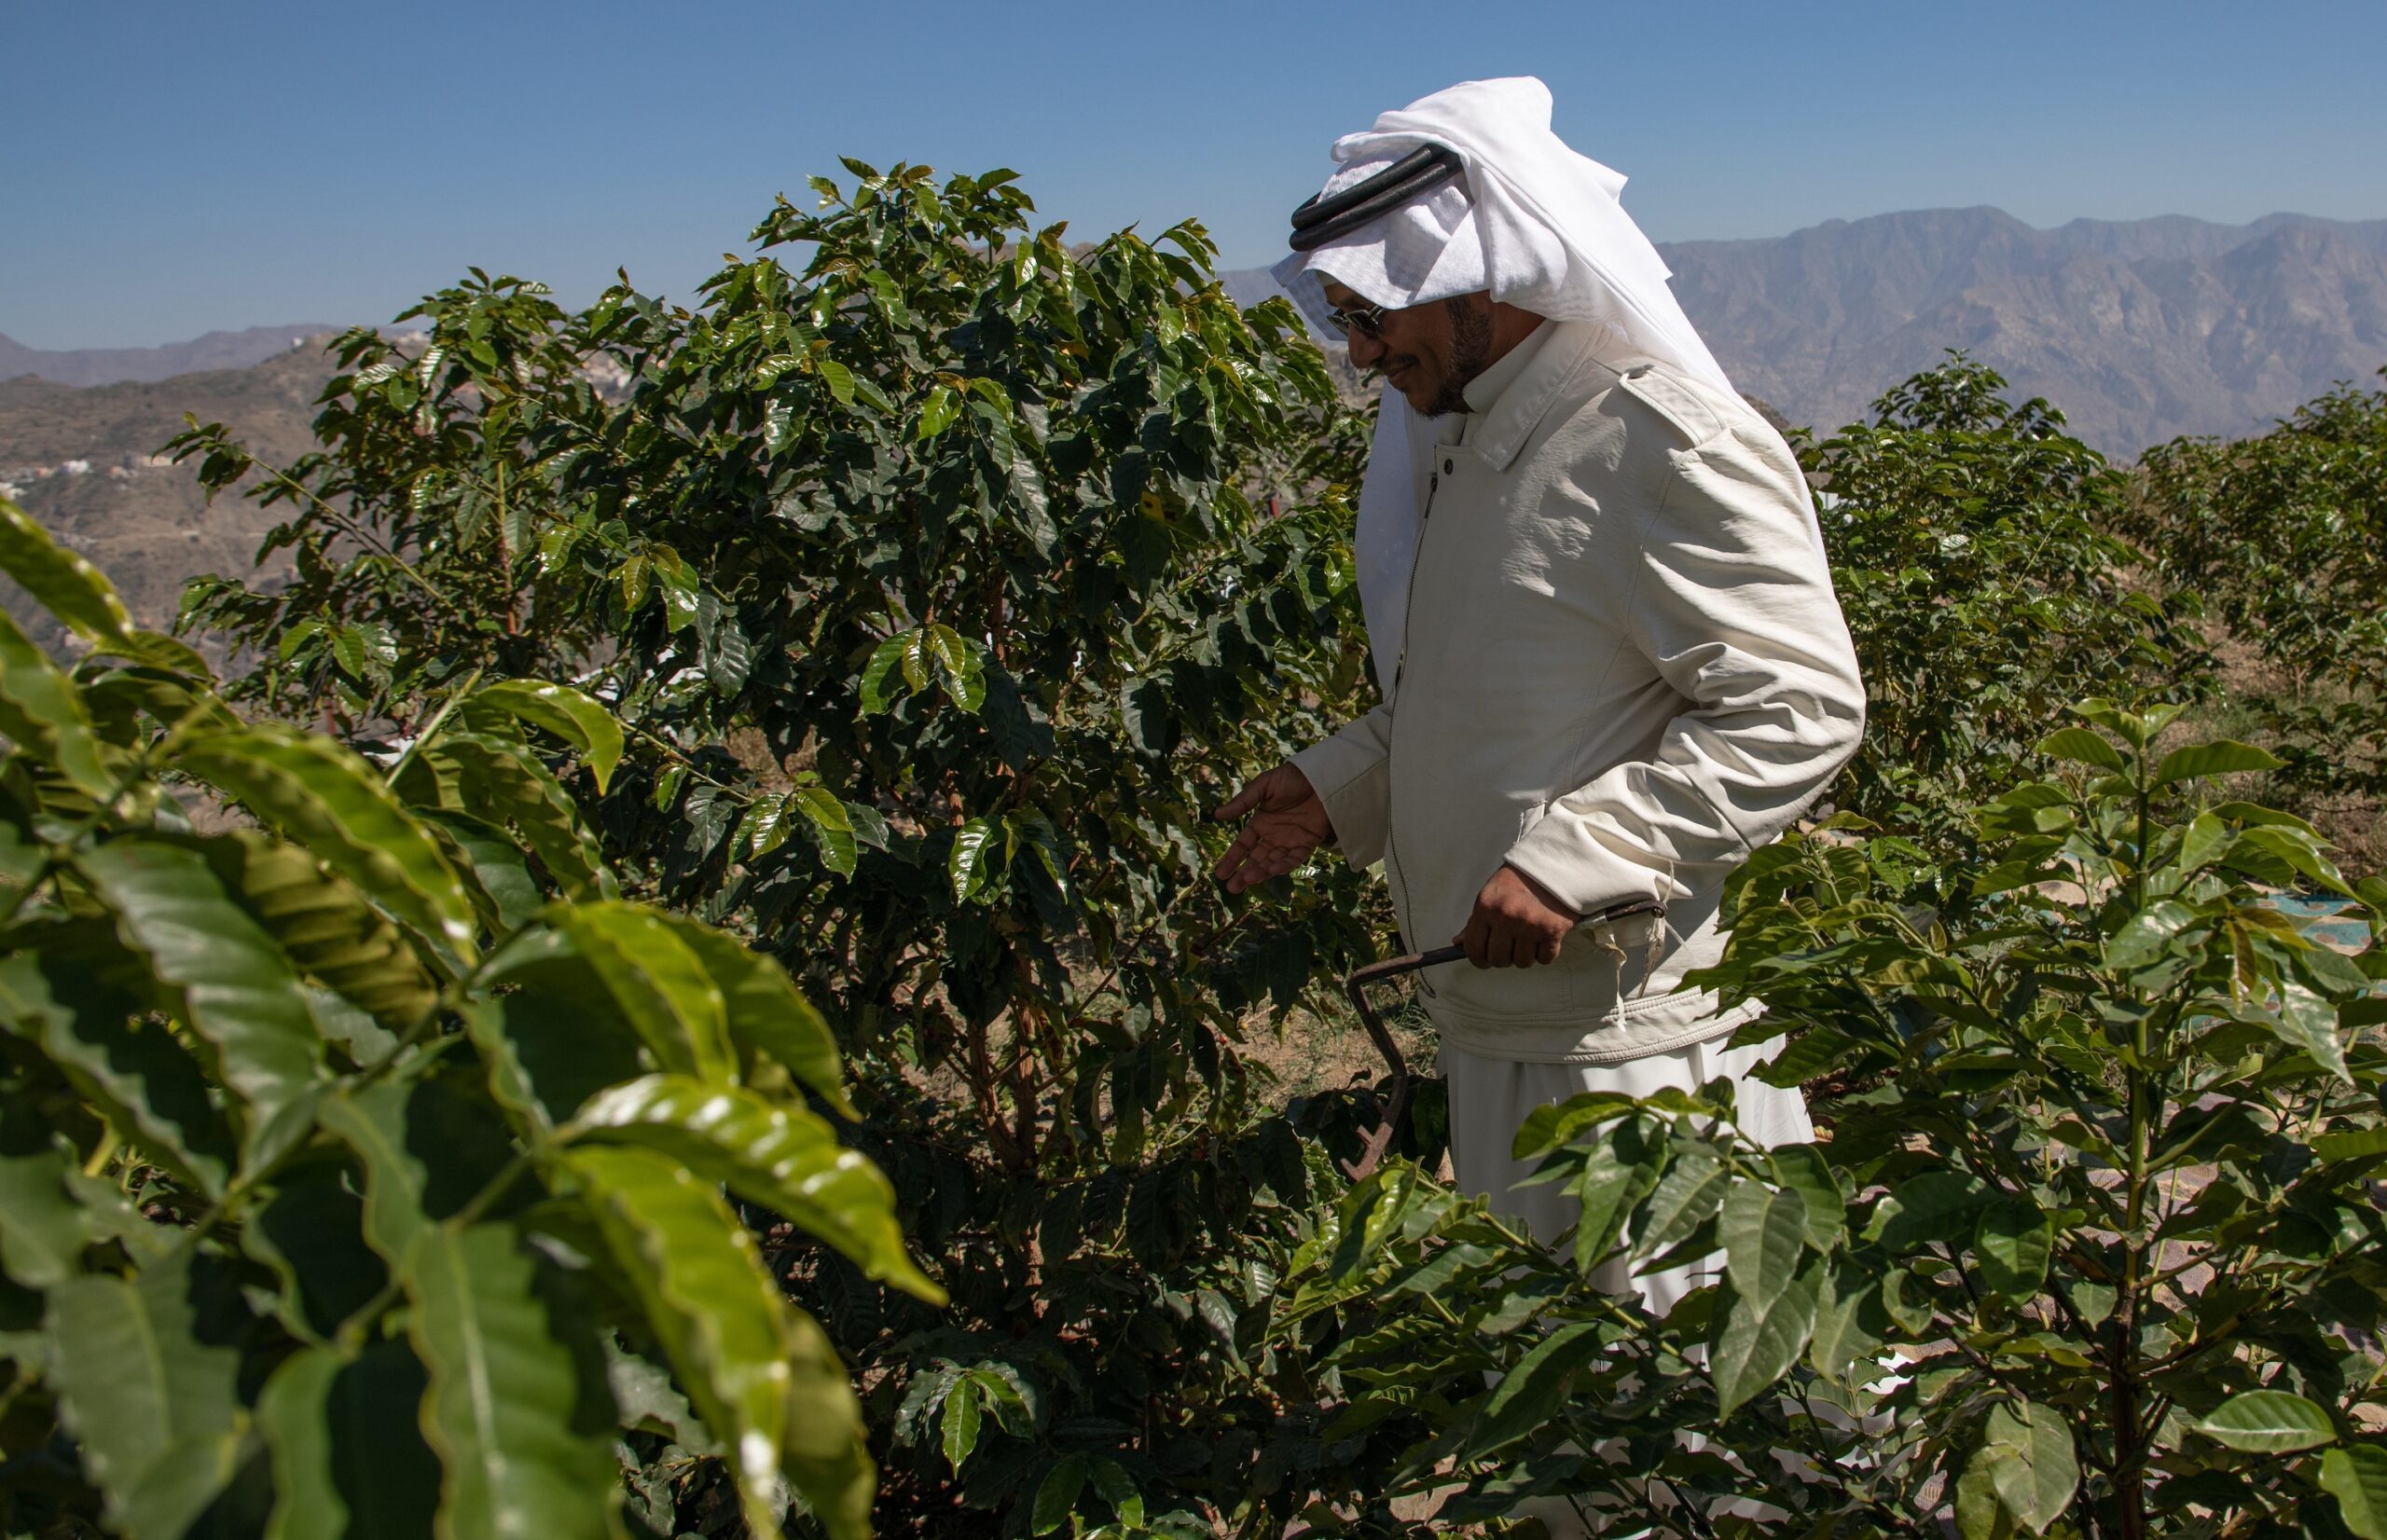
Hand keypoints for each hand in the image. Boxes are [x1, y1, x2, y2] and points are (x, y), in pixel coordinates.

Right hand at [1213, 763, 1332, 893]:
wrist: (1320, 775)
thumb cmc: (1290, 778)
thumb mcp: (1263, 786)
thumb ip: (1242, 802)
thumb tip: (1217, 815)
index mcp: (1261, 823)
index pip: (1243, 846)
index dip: (1232, 859)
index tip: (1220, 874)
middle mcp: (1274, 836)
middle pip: (1256, 859)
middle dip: (1244, 874)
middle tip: (1232, 888)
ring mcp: (1290, 841)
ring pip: (1273, 862)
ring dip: (1261, 872)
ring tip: (1249, 880)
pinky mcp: (1308, 843)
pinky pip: (1295, 858)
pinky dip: (1285, 865)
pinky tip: (1273, 870)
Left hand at [1455, 864, 1577, 967]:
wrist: (1556, 865)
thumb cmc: (1520, 880)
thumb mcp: (1492, 894)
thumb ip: (1476, 920)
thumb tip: (1458, 943)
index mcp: (1486, 906)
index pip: (1474, 948)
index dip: (1479, 960)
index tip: (1485, 961)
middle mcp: (1506, 917)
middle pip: (1499, 960)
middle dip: (1505, 957)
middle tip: (1512, 944)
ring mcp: (1529, 925)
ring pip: (1522, 962)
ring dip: (1526, 955)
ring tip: (1530, 937)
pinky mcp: (1552, 930)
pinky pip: (1544, 959)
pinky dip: (1545, 952)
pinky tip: (1545, 936)